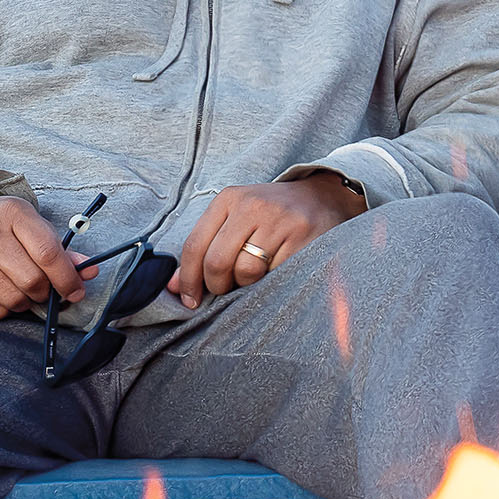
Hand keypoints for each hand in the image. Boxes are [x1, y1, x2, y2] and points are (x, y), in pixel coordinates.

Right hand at [0, 195, 94, 322]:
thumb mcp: (29, 224)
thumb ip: (59, 249)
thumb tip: (88, 271)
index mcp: (13, 213)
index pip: (48, 253)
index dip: (68, 278)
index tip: (76, 291)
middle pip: (33, 280)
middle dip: (47, 292)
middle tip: (46, 289)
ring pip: (14, 299)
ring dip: (27, 302)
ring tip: (24, 290)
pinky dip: (6, 309)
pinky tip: (4, 294)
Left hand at [168, 173, 365, 308]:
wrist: (323, 197)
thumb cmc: (271, 215)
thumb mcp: (236, 219)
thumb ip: (204, 248)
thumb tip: (174, 288)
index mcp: (230, 198)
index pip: (195, 244)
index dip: (188, 279)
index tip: (190, 300)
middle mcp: (253, 205)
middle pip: (217, 261)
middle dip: (217, 285)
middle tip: (226, 289)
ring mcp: (280, 220)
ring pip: (246, 271)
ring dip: (246, 284)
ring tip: (255, 276)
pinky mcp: (303, 236)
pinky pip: (275, 274)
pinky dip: (271, 281)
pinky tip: (277, 271)